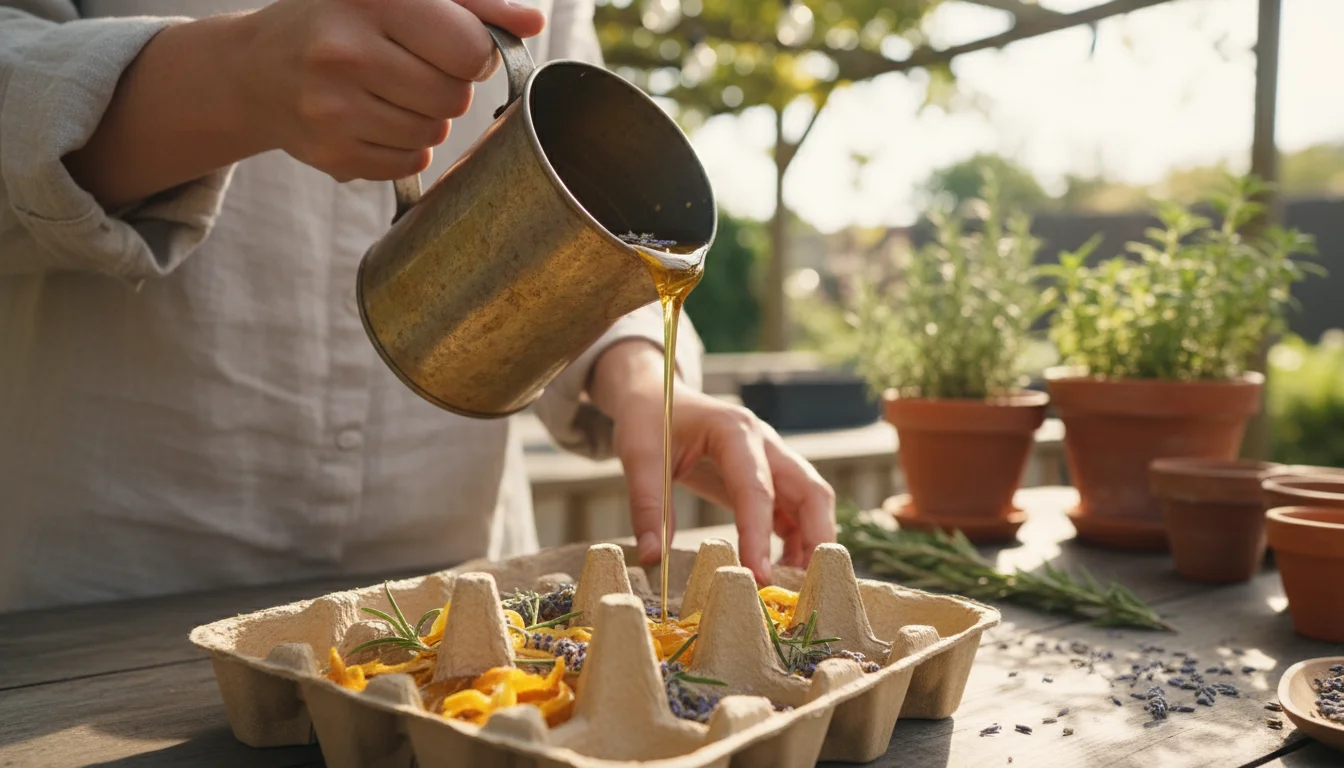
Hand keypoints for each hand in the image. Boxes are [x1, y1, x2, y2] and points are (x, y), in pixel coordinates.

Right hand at [239, 0, 544, 180]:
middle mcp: (346, 51)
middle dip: (448, 87)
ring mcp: (333, 107)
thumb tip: (531, 24)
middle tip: (413, 70)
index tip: (453, 48)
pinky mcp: (332, 153)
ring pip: (435, 133)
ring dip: (425, 118)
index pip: (470, 49)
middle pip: (455, 96)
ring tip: (387, 93)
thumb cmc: (340, 21)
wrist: (255, 69)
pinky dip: (402, 147)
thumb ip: (472, 2)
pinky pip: (409, 163)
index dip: (475, 54)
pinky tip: (372, 119)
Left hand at [590, 341, 836, 583]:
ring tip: (796, 586)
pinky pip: (795, 509)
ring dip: (812, 542)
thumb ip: (648, 505)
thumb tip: (653, 557)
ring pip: (811, 500)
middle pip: (810, 490)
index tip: (758, 576)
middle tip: (807, 585)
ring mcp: (772, 458)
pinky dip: (798, 539)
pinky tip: (782, 569)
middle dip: (816, 538)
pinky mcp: (768, 476)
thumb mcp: (639, 455)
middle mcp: (764, 442)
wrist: (657, 393)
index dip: (759, 535)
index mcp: (734, 431)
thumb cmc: (649, 417)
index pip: (756, 488)